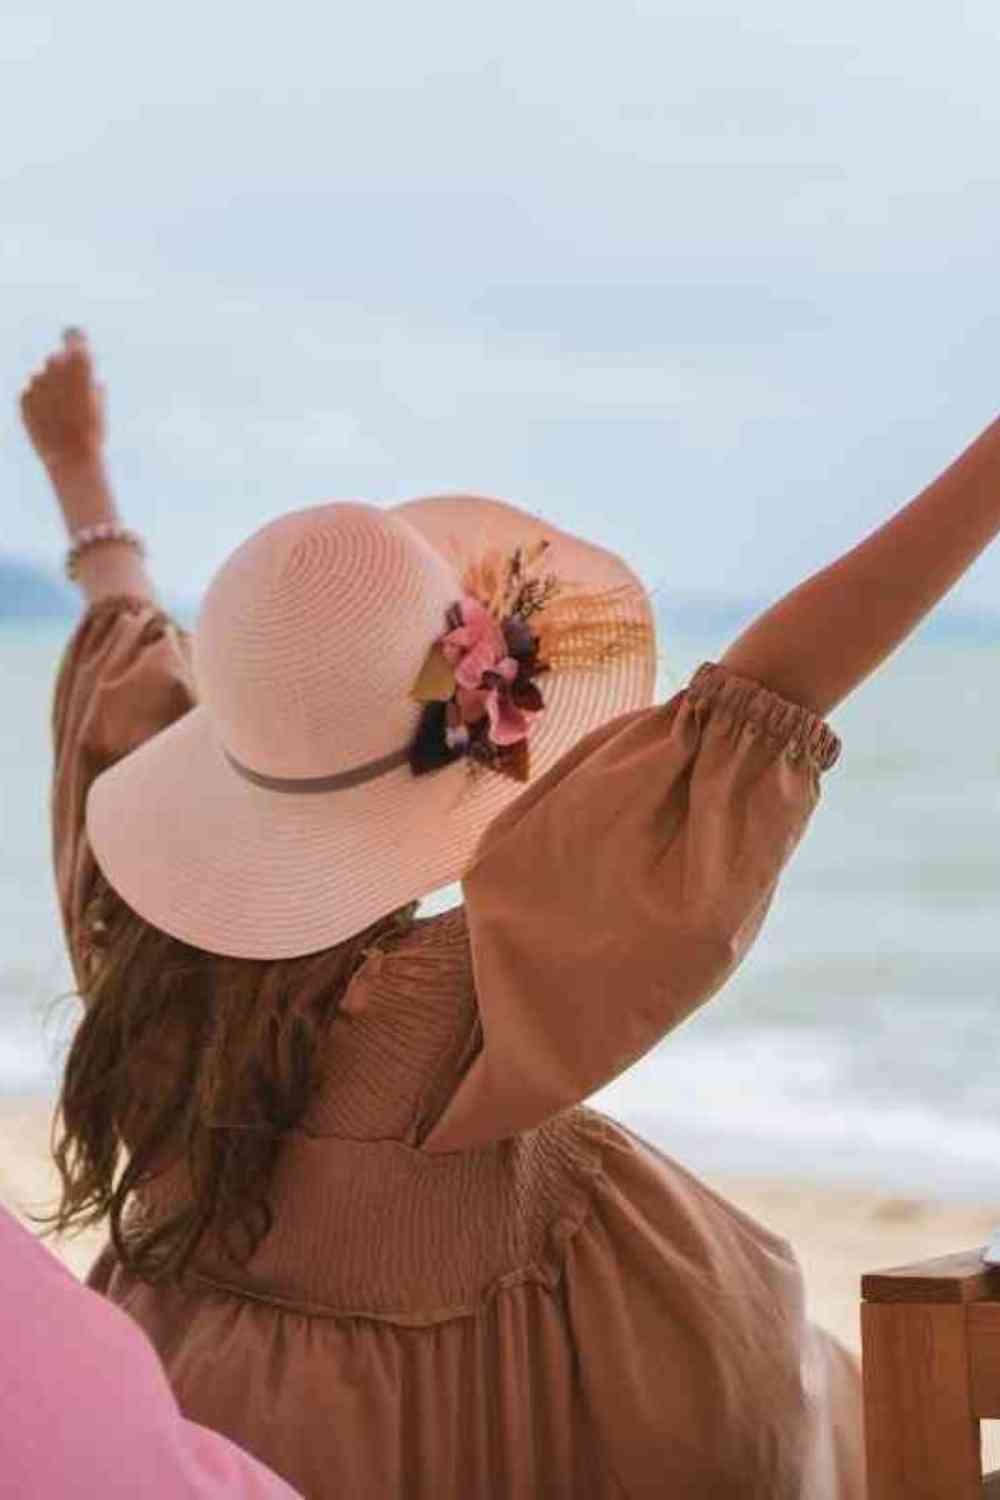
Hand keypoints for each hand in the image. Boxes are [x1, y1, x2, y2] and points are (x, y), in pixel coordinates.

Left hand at [19, 327, 106, 474]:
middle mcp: (55, 364)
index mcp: (79, 362)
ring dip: (50, 389)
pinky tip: (50, 421)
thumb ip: (89, 381)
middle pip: (56, 358)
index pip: (73, 334)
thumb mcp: (100, 402)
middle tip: (72, 395)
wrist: (71, 457)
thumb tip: (87, 376)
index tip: (76, 346)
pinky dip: (39, 404)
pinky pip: (31, 394)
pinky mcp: (23, 396)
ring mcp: (36, 380)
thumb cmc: (93, 430)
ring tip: (62, 414)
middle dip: (63, 371)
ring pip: (43, 377)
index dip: (75, 340)